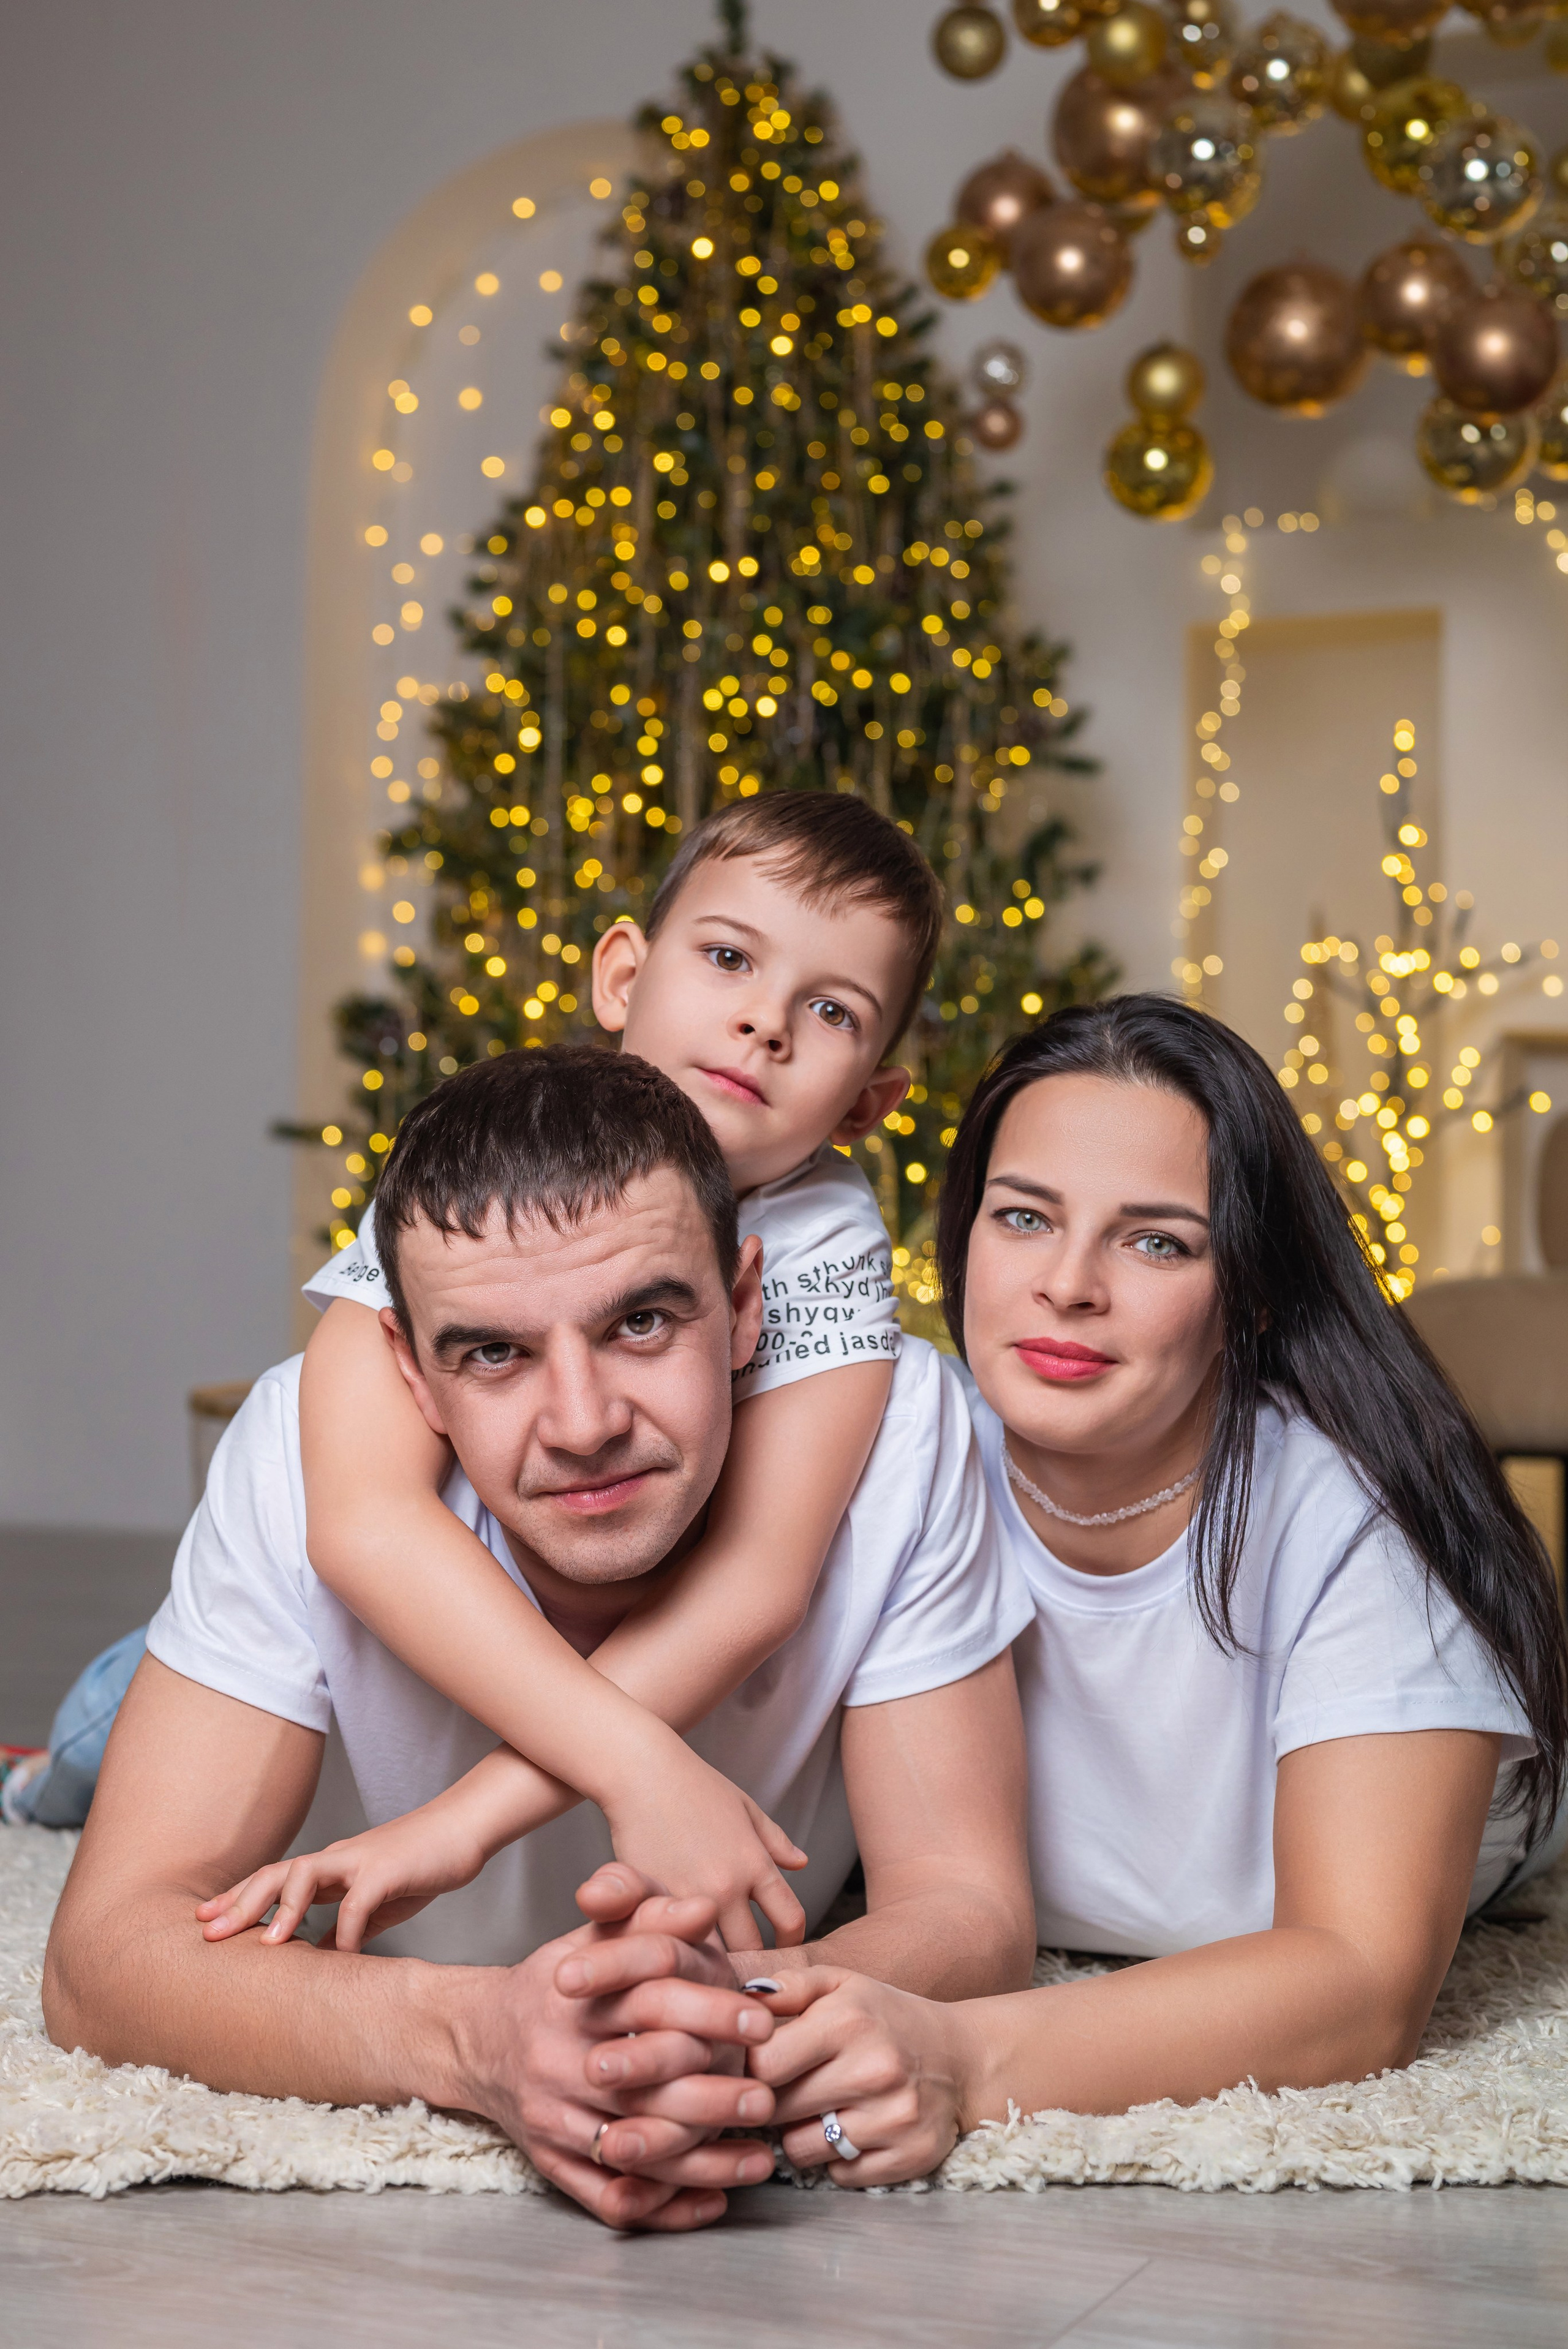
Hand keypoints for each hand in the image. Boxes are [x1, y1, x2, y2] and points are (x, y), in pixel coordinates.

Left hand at [195, 1796, 488, 1952]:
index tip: (205, 1919)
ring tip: (267, 1943)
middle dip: (240, 1903)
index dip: (237, 1898)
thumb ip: (348, 1927)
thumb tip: (321, 1958)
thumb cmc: (422, 1864)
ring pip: (306, 1874)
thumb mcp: (378, 1904)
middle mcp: (336, 1859)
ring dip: (283, 1909)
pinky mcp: (387, 1871)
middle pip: (275, 1874)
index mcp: (330, 1868)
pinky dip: (347, 1932)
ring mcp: (360, 1861)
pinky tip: (343, 1956)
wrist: (464, 1828)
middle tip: (207, 1932)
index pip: (273, 1879)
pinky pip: (358, 1902)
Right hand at [456, 1867, 780, 2230]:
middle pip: (642, 2087)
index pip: (647, 2002)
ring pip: (633, 2152)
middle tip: (765, 2098)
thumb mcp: (591, 1936)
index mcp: (571, 1999)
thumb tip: (702, 1907)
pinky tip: (711, 2200)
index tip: (761, 2020)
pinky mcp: (552, 2163)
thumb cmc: (552, 1985)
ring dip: (701, 2163)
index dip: (708, 2011)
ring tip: (758, 2159)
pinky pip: (609, 2198)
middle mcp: (557, 2062)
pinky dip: (663, 2208)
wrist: (477, 2039)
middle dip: (711, 2098)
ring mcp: (553, 2119)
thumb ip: (646, 1914)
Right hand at [600, 1740, 807, 1951]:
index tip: (783, 1946)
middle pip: (752, 1949)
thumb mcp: (745, 1807)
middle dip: (752, 1959)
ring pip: (709, 1952)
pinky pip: (672, 1936)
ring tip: (710, 1960)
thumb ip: (775, 1841)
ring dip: (712, 1958)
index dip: (792, 1941)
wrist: (642, 1773)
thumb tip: (802, 1864)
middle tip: (747, 1963)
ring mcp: (687, 1897)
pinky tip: (675, 1940)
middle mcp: (726, 1887)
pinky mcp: (653, 1902)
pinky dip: (677, 1941)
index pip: (790, 1919)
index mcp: (755, 1863)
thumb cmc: (695, 1785)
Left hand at [743, 1966, 975, 2187]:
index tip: (753, 2068)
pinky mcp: (909, 2157)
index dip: (748, 2070)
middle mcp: (874, 2071)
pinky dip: (837, 2159)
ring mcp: (894, 2119)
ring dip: (800, 2134)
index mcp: (849, 2022)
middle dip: (770, 2103)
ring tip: (819, 2110)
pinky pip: (840, 2176)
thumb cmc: (887, 2019)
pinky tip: (851, 2130)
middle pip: (778, 2110)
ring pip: (802, 2149)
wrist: (961, 2058)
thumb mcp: (842, 1985)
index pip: (764, 2065)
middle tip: (784, 2090)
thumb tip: (742, 2003)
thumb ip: (789, 1987)